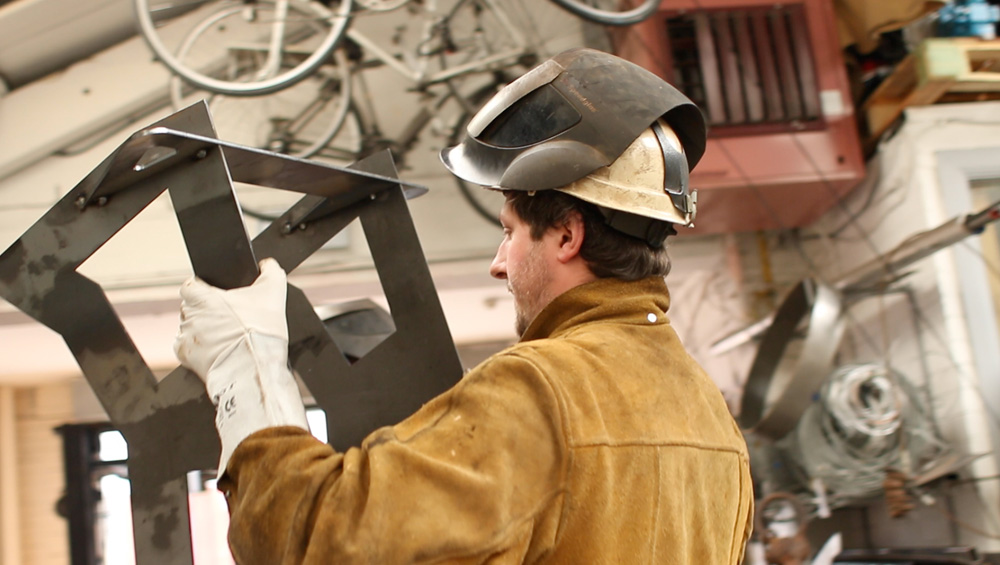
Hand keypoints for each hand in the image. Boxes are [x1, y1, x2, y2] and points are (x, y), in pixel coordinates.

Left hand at [175, 257, 288, 380]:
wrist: (253, 369)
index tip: (221, 296)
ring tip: (229, 337)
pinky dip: (201, 349)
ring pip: (192, 327)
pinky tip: (219, 349)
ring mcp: (185, 337)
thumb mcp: (273, 292)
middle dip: (209, 311)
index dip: (206, 288)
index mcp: (201, 296)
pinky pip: (189, 348)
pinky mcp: (185, 357)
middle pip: (193, 306)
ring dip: (205, 330)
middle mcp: (188, 315)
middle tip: (232, 318)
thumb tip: (267, 264)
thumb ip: (269, 271)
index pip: (192, 284)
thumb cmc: (259, 332)